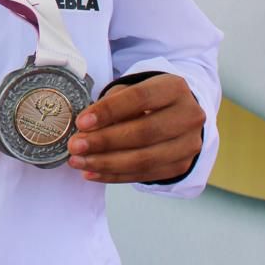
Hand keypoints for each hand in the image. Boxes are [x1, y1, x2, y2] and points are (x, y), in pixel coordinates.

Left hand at [65, 73, 204, 183]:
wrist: (177, 116)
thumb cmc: (147, 100)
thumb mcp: (130, 91)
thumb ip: (110, 105)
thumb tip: (84, 130)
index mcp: (174, 88)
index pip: (139, 99)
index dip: (109, 111)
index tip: (81, 122)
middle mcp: (189, 116)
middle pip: (143, 132)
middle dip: (104, 141)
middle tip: (75, 146)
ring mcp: (188, 144)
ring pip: (144, 159)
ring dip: (106, 163)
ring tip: (79, 162)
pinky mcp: (181, 166)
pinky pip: (144, 175)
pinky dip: (115, 176)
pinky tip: (92, 172)